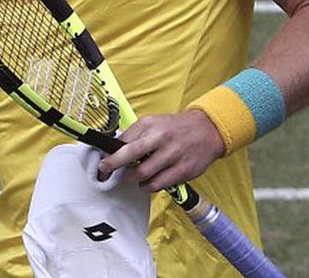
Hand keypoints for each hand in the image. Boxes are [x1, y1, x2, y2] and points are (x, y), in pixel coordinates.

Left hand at [97, 110, 224, 191]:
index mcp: (150, 127)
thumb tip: (113, 147)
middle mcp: (161, 140)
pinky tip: (148, 182)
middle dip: (116, 168)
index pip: (123, 144)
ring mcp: (174, 156)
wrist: (207, 130)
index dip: (110, 158)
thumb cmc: (174, 127)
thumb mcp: (151, 122)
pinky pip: (160, 184)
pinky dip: (149, 186)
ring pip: (144, 176)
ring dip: (133, 180)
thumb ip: (132, 134)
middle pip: (132, 159)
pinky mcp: (184, 170)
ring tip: (133, 177)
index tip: (102, 166)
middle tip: (110, 173)